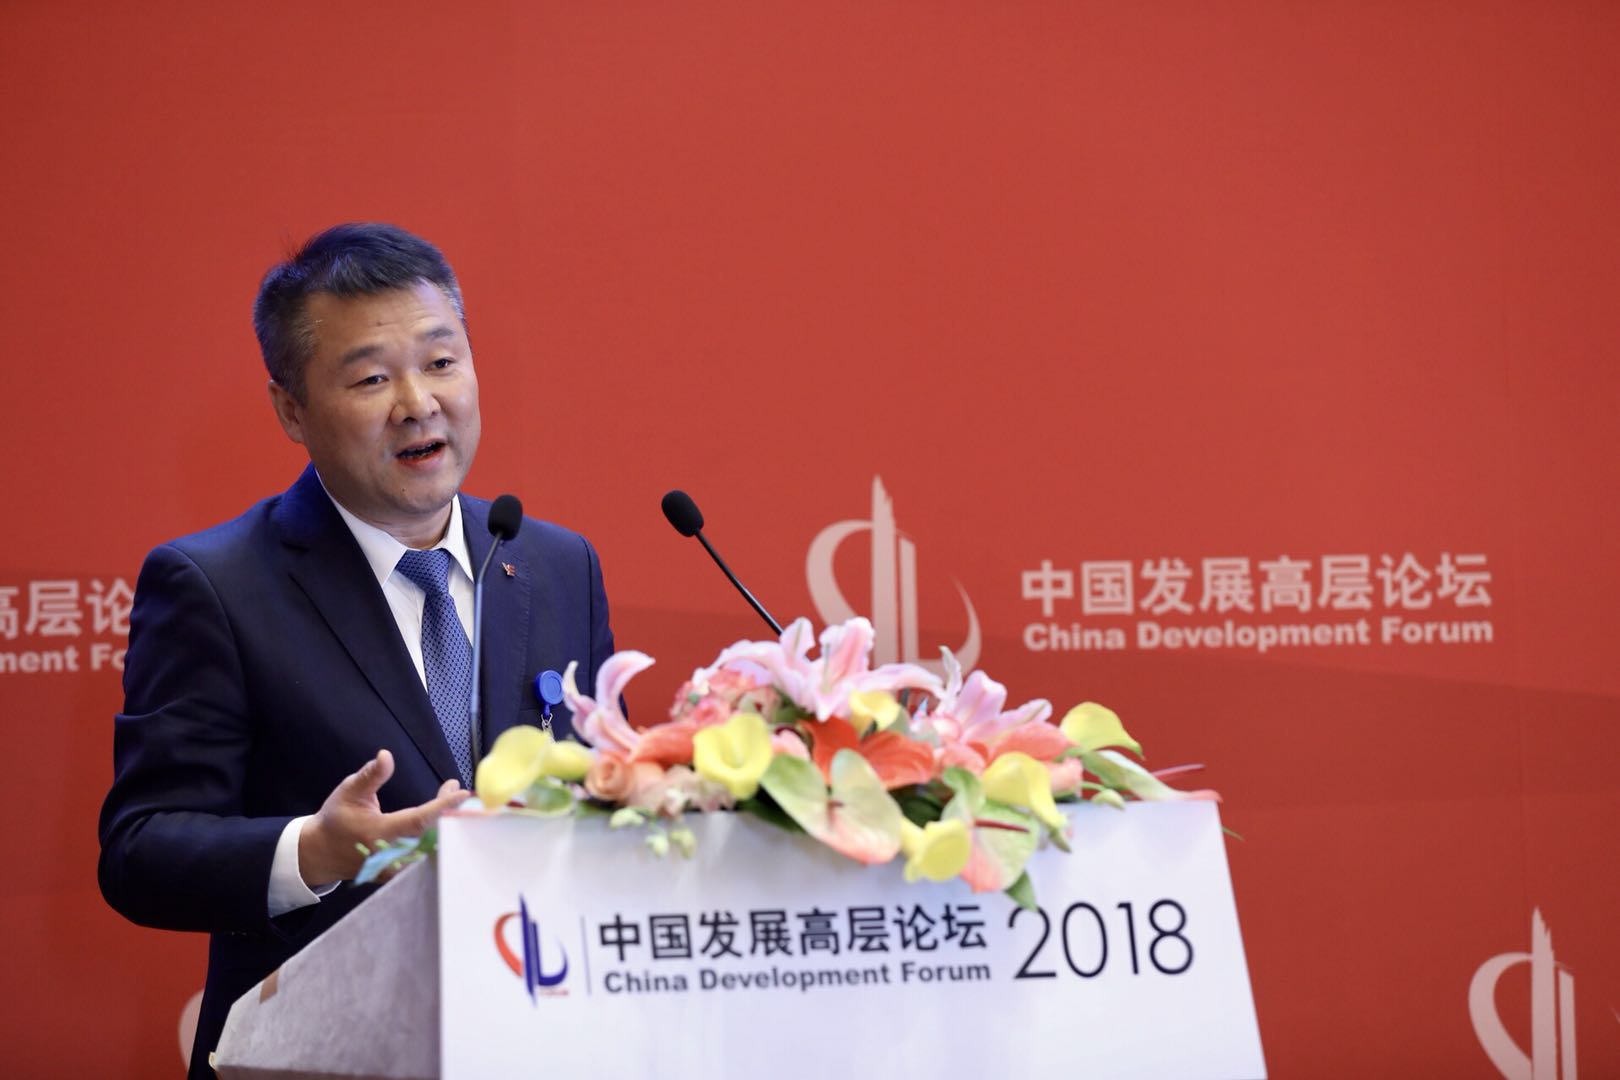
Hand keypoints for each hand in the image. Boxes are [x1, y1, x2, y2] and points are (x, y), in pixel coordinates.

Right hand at [297, 749, 469, 886]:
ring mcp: (396, 869)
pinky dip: (438, 839)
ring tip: (453, 801)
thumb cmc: (337, 818)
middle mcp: (391, 854)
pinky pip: (425, 857)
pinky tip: (443, 820)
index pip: (419, 821)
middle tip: (456, 790)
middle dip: (450, 814)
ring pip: (432, 849)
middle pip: (433, 837)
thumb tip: (386, 755)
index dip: (442, 807)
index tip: (461, 792)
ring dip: (446, 826)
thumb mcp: (349, 791)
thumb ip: (371, 775)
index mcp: (379, 833)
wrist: (322, 852)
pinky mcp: (398, 874)